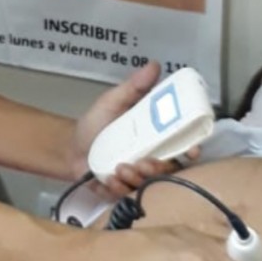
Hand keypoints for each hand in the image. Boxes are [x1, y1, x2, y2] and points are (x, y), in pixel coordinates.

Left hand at [69, 62, 198, 196]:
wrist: (69, 148)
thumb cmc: (96, 125)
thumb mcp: (113, 102)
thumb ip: (134, 87)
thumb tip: (154, 64)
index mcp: (156, 139)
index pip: (183, 147)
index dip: (191, 150)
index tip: (190, 151)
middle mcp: (153, 160)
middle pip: (171, 170)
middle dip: (160, 168)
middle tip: (144, 162)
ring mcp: (138, 178)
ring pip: (151, 185)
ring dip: (138, 178)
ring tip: (120, 168)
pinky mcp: (122, 192)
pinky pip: (128, 195)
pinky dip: (119, 188)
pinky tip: (109, 179)